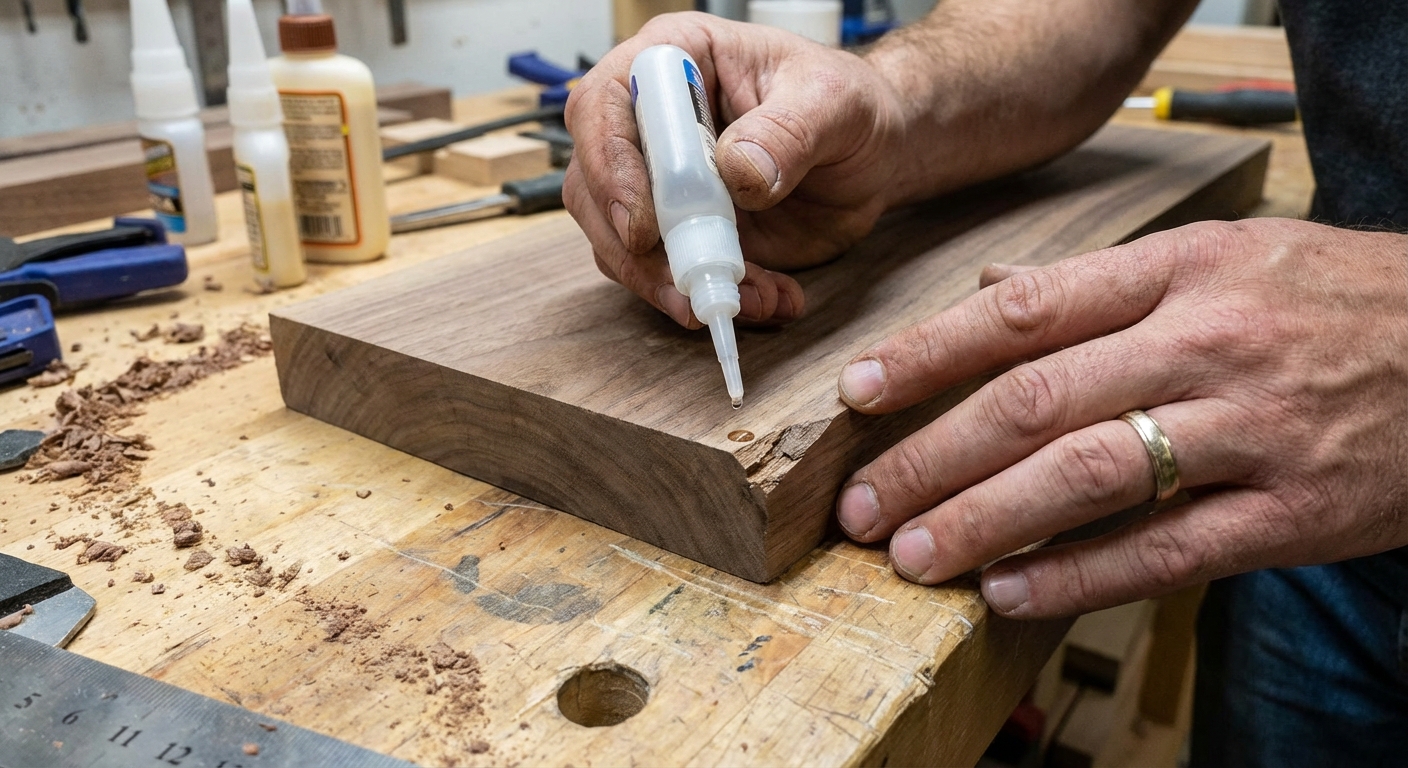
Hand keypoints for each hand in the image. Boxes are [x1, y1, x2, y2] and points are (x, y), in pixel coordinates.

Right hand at [563, 12, 905, 327]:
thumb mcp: (833, 102)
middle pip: (592, 187)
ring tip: (753, 298)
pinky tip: (769, 299)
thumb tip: (737, 171)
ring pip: (620, 243)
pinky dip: (710, 297)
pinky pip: (667, 276)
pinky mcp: (681, 233)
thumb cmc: (848, 106)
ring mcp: (660, 184)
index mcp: (672, 60)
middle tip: (686, 287)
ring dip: (675, 285)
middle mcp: (650, 123)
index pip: (603, 105)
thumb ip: (789, 129)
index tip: (641, 225)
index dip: (608, 167)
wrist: (874, 154)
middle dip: (632, 249)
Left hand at [833, 218, 1407, 617]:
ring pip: (1089, 476)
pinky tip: (1009, 593)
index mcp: (1182, 272)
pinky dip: (1078, 578)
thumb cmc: (1333, 300)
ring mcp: (1254, 429)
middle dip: (931, 457)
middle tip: (863, 504)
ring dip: (984, 521)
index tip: (857, 391)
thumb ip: (1104, 283)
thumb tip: (991, 291)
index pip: (1026, 311)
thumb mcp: (1226, 257)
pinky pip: (1167, 551)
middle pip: (1036, 400)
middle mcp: (1208, 343)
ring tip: (914, 555)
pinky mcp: (1294, 512)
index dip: (930, 354)